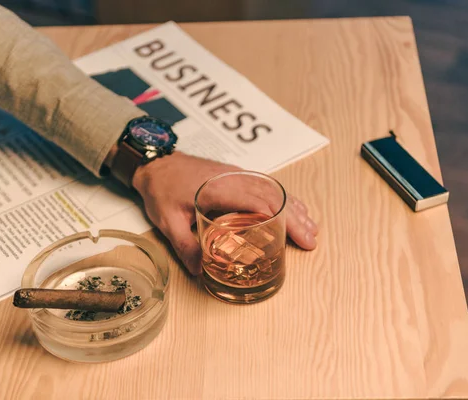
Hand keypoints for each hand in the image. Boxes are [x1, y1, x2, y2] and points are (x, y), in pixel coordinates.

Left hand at [132, 152, 317, 274]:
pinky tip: (293, 210)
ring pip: (273, 189)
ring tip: (311, 228)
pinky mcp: (236, 175)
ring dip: (294, 208)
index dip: (280, 217)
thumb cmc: (161, 189)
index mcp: (217, 188)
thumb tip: (201, 271)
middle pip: (272, 195)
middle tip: (311, 239)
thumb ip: (185, 246)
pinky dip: (283, 199)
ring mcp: (236, 174)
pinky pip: (265, 185)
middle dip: (295, 218)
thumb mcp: (167, 221)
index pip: (257, 201)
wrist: (156, 162)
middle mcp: (232, 178)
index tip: (295, 235)